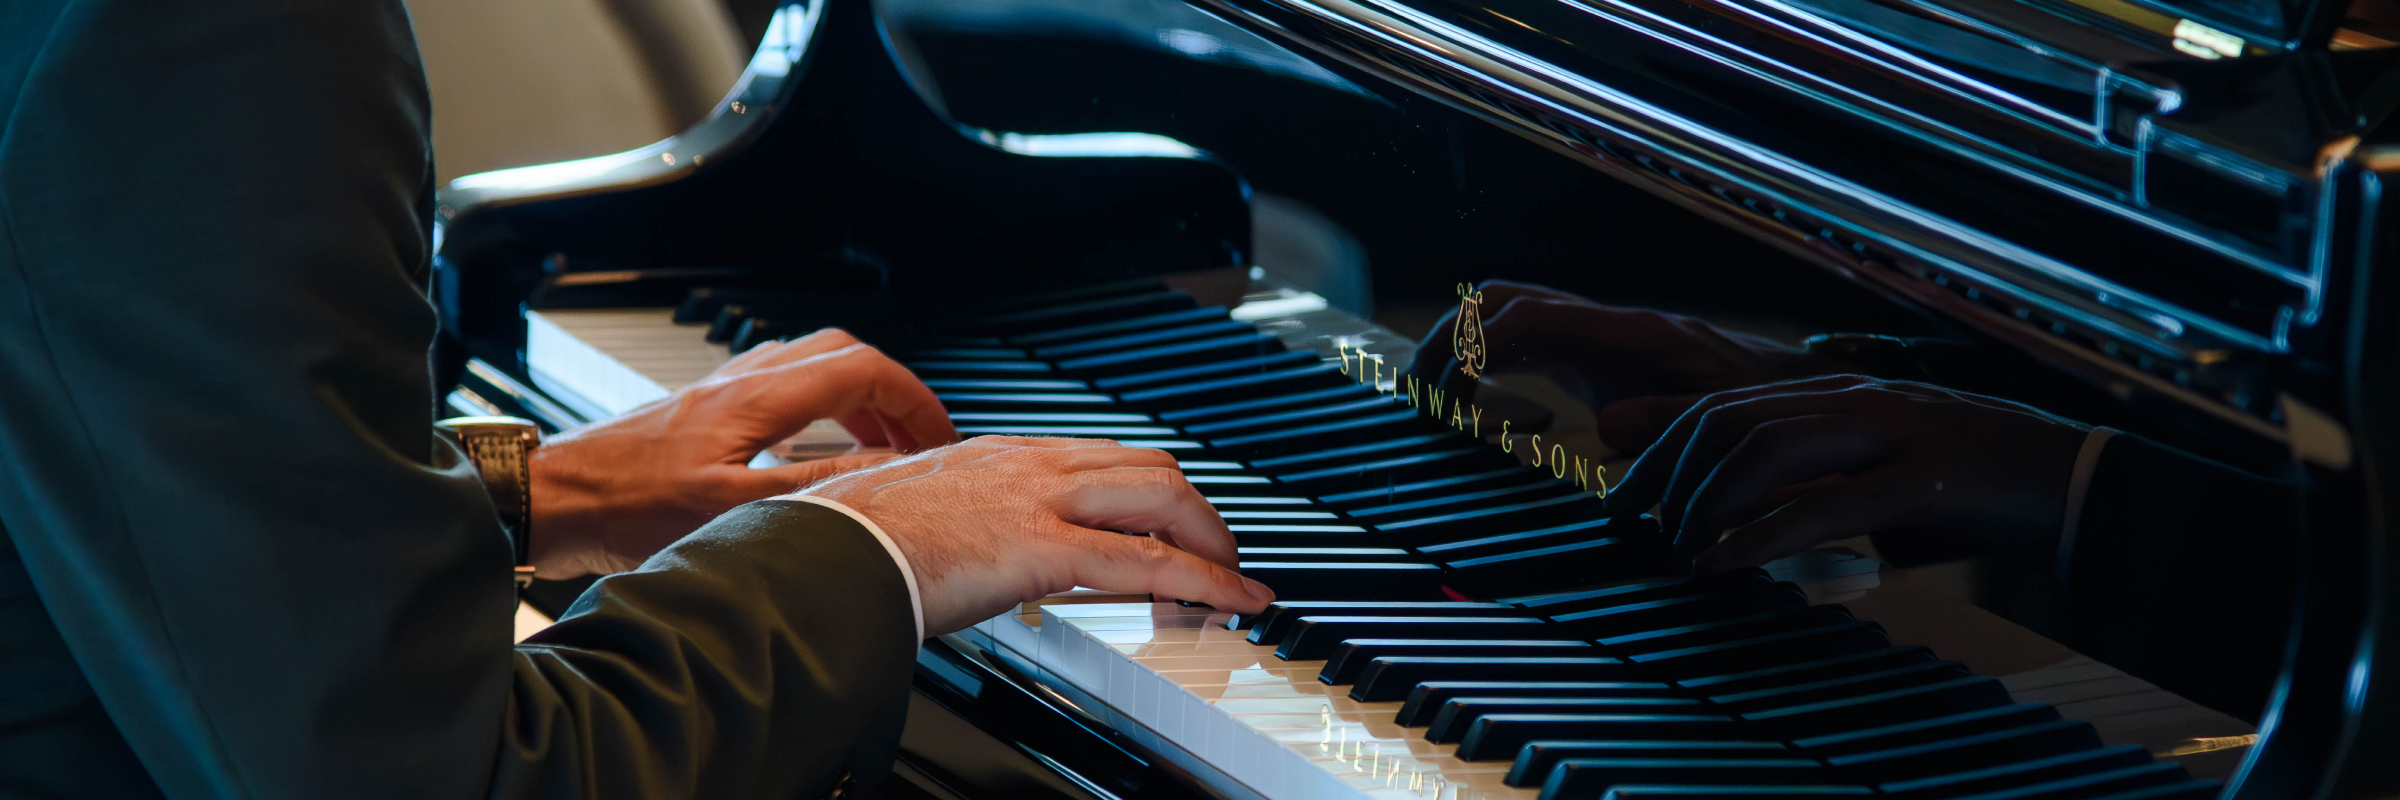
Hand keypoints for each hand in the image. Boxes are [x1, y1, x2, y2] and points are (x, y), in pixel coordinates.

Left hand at [530, 329, 958, 577]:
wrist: (551, 498)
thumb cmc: (622, 507)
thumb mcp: (734, 510)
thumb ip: (817, 489)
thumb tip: (883, 472)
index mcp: (757, 398)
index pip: (864, 369)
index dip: (914, 399)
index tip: (938, 435)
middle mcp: (741, 382)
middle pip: (843, 352)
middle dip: (893, 390)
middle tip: (916, 435)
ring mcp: (721, 391)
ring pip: (811, 364)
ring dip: (856, 396)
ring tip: (877, 443)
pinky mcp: (702, 410)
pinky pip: (780, 384)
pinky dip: (818, 406)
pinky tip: (814, 448)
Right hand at [794, 436, 1276, 633]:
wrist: (819, 554)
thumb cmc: (849, 545)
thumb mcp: (917, 518)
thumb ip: (958, 526)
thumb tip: (969, 557)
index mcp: (998, 456)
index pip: (1099, 459)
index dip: (1148, 491)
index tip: (1167, 521)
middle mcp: (1027, 464)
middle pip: (1147, 468)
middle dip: (1196, 509)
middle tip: (1217, 550)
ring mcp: (1038, 498)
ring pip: (1160, 499)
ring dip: (1211, 539)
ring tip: (1232, 576)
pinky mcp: (1041, 545)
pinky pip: (1146, 559)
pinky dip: (1204, 580)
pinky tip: (1230, 599)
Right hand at [1403, 281, 1847, 450]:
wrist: (1784, 389)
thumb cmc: (1755, 408)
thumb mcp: (1721, 421)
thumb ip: (1668, 422)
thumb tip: (1609, 428)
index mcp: (1629, 334)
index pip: (1529, 316)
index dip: (1478, 350)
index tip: (1455, 402)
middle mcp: (1602, 321)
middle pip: (1496, 299)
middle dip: (1446, 341)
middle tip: (1423, 399)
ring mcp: (1592, 330)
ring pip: (1500, 308)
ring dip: (1458, 344)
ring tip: (1435, 400)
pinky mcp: (1588, 349)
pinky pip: (1519, 334)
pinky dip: (1483, 357)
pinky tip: (1482, 405)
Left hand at [1601, 375, 2090, 570]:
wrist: (2081, 478)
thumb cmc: (1975, 482)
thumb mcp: (1880, 472)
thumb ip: (1813, 480)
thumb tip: (1743, 512)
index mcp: (1844, 394)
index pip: (1727, 402)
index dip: (1664, 437)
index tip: (1625, 481)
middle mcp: (1858, 402)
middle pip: (1730, 418)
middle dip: (1667, 467)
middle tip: (1629, 516)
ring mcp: (1892, 436)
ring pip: (1767, 450)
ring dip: (1708, 501)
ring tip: (1679, 545)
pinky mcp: (1924, 483)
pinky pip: (1825, 506)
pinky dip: (1764, 535)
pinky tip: (1726, 561)